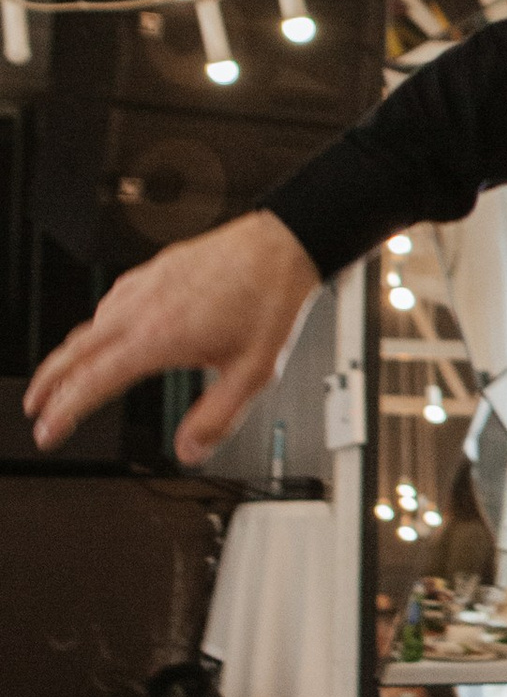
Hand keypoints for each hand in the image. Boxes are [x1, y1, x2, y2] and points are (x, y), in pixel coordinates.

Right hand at [23, 209, 320, 465]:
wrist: (282, 245)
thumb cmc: (271, 301)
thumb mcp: (252, 373)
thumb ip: (217, 418)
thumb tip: (190, 452)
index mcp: (159, 338)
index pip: (93, 382)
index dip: (64, 412)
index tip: (46, 432)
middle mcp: (142, 308)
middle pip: (74, 350)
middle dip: (47, 384)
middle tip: (34, 408)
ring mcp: (144, 285)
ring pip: (89, 324)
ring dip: (69, 354)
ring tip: (63, 377)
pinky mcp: (154, 270)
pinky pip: (110, 301)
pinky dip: (96, 325)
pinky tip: (105, 332)